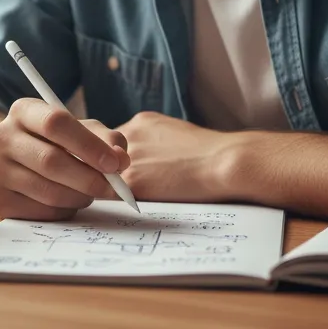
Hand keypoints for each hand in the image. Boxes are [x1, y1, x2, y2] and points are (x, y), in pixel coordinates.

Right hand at [0, 98, 129, 220]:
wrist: (8, 161)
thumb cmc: (52, 142)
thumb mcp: (78, 129)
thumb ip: (104, 138)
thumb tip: (121, 160)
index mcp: (22, 111)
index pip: (55, 123)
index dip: (89, 144)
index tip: (115, 163)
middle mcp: (1, 137)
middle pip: (51, 161)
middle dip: (90, 178)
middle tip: (115, 189)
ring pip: (49, 191)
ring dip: (81, 197)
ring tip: (91, 192)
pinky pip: (43, 212)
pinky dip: (66, 210)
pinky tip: (69, 201)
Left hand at [109, 111, 237, 201]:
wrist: (225, 162)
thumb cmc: (212, 152)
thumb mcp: (176, 132)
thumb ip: (155, 140)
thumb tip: (150, 156)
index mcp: (140, 122)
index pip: (112, 140)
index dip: (116, 157)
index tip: (126, 168)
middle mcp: (127, 136)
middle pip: (103, 156)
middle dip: (110, 171)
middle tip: (125, 185)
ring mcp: (127, 159)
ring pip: (105, 175)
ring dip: (114, 187)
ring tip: (136, 197)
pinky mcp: (133, 182)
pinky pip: (114, 195)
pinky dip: (121, 202)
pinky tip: (136, 206)